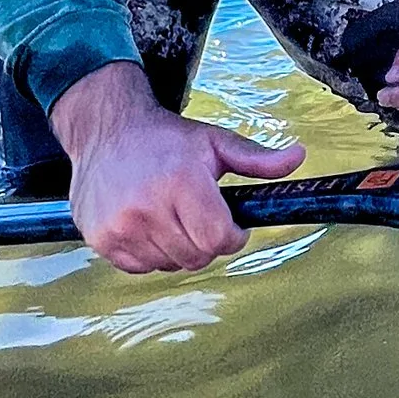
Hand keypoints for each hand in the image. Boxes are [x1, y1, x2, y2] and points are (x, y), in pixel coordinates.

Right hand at [51, 59, 304, 274]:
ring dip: (178, 249)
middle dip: (206, 242)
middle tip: (197, 216)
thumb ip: (258, 159)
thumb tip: (298, 157)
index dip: (232, 235)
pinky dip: (150, 254)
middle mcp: (146, 206)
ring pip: (169, 265)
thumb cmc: (166, 138)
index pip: (218, 240)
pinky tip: (147, 223)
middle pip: (196, 257)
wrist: (107, 130)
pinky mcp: (99, 238)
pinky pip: (140, 267)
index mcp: (181, 181)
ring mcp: (119, 225)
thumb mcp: (215, 142)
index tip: (229, 223)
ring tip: (170, 216)